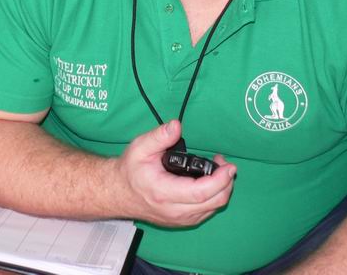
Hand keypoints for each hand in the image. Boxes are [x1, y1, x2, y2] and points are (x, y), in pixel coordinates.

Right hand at [116, 120, 235, 227]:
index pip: (201, 192)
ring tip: (218, 170)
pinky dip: (214, 197)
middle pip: (214, 202)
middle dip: (227, 182)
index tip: (228, 165)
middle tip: (224, 164)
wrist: (118, 192)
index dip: (220, 179)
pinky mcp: (182, 221)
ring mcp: (179, 219)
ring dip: (222, 189)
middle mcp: (174, 210)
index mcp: (164, 192)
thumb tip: (176, 126)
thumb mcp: (140, 147)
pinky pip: (207, 212)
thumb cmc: (130, 169)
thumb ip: (159, 136)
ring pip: (213, 208)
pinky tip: (210, 182)